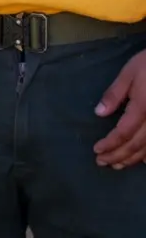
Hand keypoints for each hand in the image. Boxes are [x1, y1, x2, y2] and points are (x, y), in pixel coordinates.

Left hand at [94, 49, 145, 167]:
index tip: (96, 150)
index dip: (109, 144)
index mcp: (143, 108)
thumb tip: (99, 113)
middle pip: (136, 145)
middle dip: (118, 155)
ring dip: (132, 158)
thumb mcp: (129, 73)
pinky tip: (143, 160)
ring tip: (118, 165)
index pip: (123, 133)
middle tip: (102, 162)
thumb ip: (115, 94)